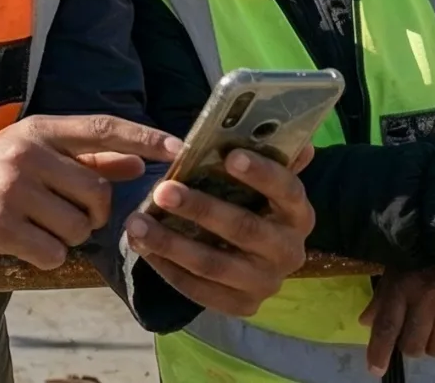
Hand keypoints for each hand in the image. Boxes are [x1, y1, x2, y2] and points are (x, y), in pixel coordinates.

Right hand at [0, 114, 181, 269]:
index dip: (144, 137)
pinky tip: (26, 244)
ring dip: (69, 237)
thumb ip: (86, 157)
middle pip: (96, 192)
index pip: (101, 128)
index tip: (179, 148)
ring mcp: (12, 190)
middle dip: (95, 213)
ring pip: (77, 226)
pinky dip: (47, 256)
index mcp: (40, 130)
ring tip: (42, 227)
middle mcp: (27, 154)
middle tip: (73, 216)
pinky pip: (52, 252)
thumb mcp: (34, 152)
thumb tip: (137, 161)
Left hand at [122, 148, 314, 316]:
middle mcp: (289, 251)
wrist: (255, 262)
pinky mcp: (241, 305)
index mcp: (299, 214)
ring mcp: (265, 282)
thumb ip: (267, 159)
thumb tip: (279, 129)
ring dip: (171, 242)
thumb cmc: (250, 207)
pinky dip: (167, 268)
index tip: (230, 155)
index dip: (262, 174)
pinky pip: (199, 289)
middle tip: (162, 190)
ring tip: (136, 222)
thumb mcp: (261, 184)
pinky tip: (142, 248)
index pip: (288, 190)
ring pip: (214, 264)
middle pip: (244, 228)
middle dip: (200, 208)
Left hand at [360, 264, 434, 376]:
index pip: (387, 327)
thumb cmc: (421, 258)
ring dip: (433, 346)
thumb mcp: (395, 273)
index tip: (375, 370)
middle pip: (413, 346)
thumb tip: (365, 324)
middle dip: (410, 346)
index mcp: (403, 286)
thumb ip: (381, 300)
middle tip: (415, 333)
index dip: (379, 352)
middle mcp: (428, 298)